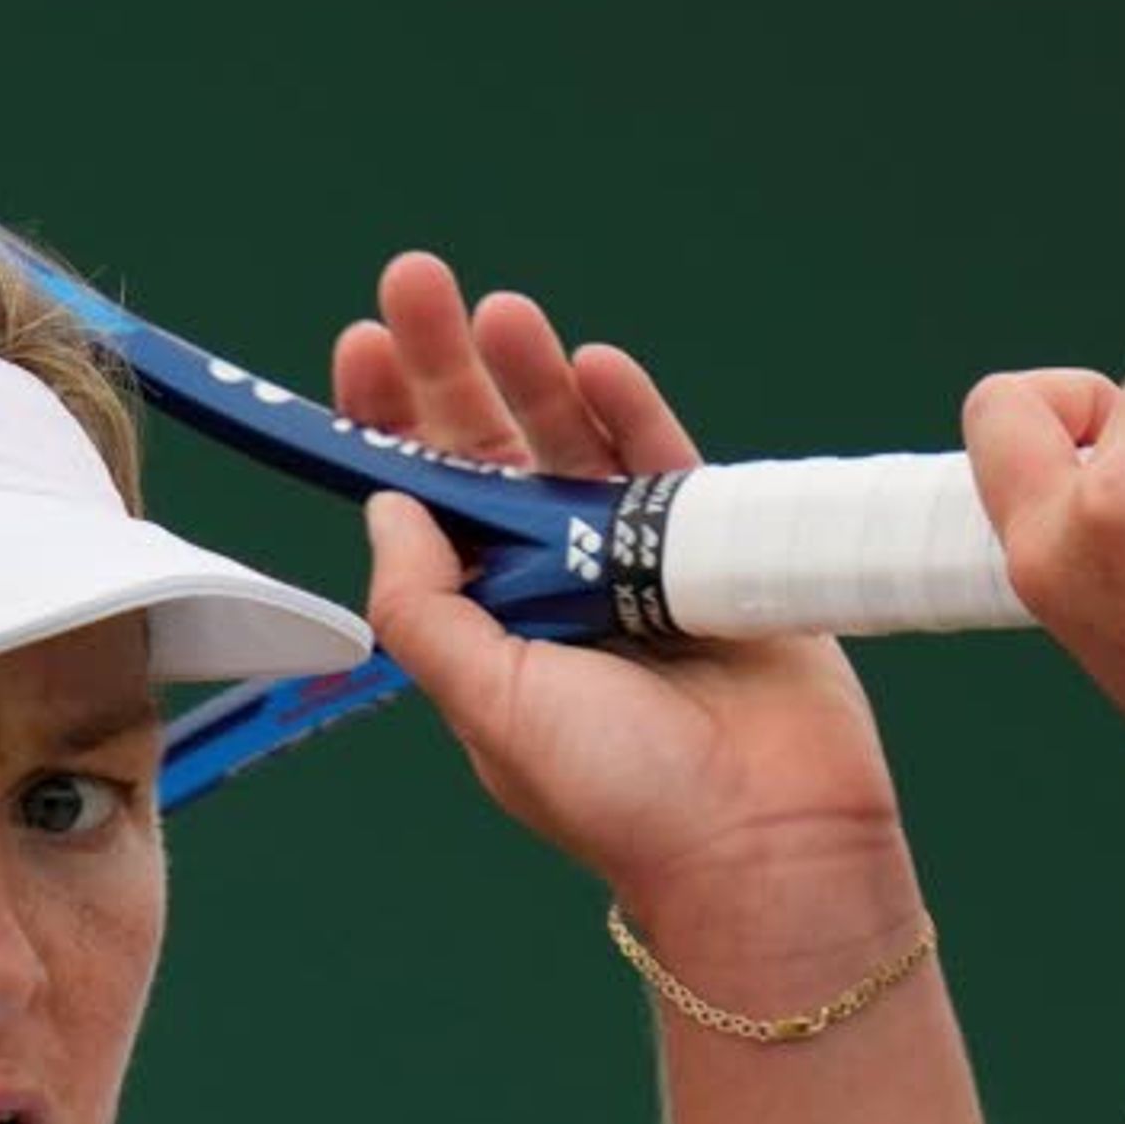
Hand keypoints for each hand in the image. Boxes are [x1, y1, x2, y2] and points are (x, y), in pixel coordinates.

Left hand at [342, 254, 903, 918]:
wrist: (764, 842)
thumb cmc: (624, 797)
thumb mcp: (489, 704)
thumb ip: (425, 608)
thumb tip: (384, 505)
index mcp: (487, 623)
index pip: (422, 504)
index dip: (387, 425)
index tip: (360, 349)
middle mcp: (553, 582)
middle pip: (486, 450)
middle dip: (447, 365)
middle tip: (414, 281)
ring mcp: (633, 560)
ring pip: (569, 443)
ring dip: (530, 372)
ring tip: (496, 309)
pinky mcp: (714, 548)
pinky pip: (665, 461)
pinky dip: (628, 411)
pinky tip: (592, 363)